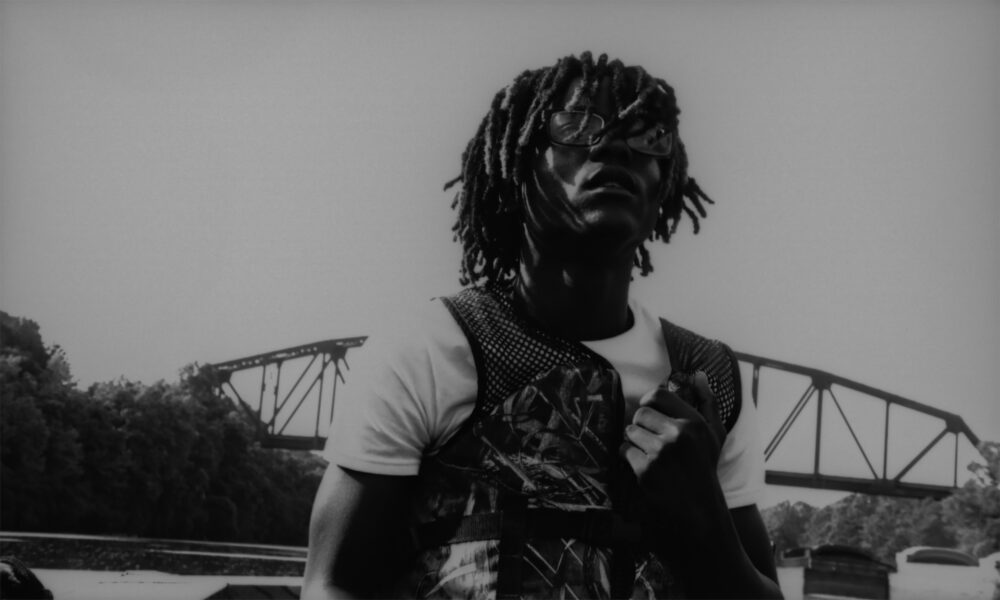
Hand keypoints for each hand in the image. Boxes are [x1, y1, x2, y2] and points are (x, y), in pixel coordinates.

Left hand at [619, 371, 726, 548]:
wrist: (700, 511)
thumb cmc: (705, 469)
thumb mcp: (715, 435)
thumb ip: (707, 402)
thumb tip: (699, 374)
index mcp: (694, 422)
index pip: (658, 394)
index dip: (649, 401)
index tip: (650, 412)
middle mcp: (678, 435)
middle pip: (640, 413)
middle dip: (641, 425)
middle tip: (651, 440)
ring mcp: (660, 453)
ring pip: (630, 432)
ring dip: (634, 442)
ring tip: (650, 455)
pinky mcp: (645, 471)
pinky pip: (624, 451)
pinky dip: (628, 458)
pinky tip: (643, 467)